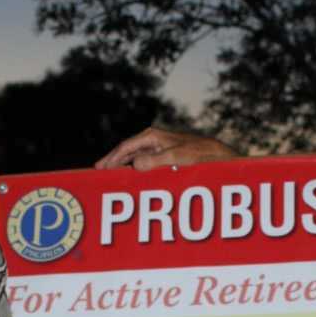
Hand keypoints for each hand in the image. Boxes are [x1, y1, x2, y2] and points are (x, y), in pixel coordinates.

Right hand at [95, 126, 238, 171]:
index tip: (100, 168)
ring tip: (110, 177)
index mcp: (152, 137)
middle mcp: (152, 142)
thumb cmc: (199, 153)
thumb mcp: (177, 156)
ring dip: (122, 167)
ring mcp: (157, 150)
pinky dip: (134, 172)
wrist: (217, 155)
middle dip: (112, 162)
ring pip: (133, 159)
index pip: (125, 148)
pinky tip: (129, 179)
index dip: (111, 158)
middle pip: (126, 152)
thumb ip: (155, 161)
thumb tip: (134, 166)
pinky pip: (143, 165)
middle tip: (98, 174)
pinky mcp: (163, 159)